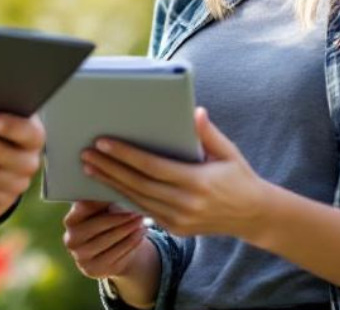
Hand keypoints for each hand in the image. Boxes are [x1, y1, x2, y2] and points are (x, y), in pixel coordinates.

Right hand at [62, 200, 152, 280]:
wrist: (109, 251)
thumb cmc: (107, 221)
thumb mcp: (103, 210)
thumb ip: (106, 200)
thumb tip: (121, 191)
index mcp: (71, 220)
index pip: (85, 206)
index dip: (104, 201)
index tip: (122, 193)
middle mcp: (71, 239)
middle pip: (98, 225)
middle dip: (120, 217)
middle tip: (137, 211)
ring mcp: (80, 257)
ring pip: (108, 241)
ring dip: (128, 230)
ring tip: (142, 222)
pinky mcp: (92, 270)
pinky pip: (115, 255)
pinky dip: (131, 243)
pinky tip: (140, 234)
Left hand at [82, 107, 275, 240]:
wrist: (253, 216)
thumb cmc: (239, 177)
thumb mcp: (229, 152)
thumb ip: (208, 134)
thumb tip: (194, 111)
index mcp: (197, 182)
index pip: (152, 166)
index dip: (125, 155)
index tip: (103, 142)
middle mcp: (185, 204)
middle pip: (138, 184)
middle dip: (109, 168)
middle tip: (86, 153)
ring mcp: (179, 220)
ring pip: (137, 199)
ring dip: (111, 183)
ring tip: (90, 167)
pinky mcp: (175, 228)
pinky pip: (144, 210)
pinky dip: (125, 197)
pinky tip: (109, 184)